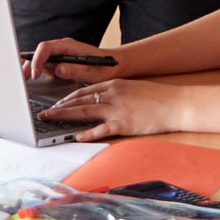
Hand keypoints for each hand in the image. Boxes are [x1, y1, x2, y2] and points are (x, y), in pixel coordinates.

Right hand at [27, 37, 131, 81]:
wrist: (114, 66)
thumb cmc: (105, 67)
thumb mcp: (90, 71)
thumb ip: (73, 69)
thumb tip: (57, 69)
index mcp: (69, 46)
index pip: (46, 48)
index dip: (38, 60)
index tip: (36, 74)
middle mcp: (62, 48)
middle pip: (39, 52)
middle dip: (28, 64)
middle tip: (21, 79)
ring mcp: (60, 55)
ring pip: (39, 58)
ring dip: (30, 68)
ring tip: (22, 80)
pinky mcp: (60, 62)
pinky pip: (44, 64)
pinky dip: (36, 71)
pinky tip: (31, 79)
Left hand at [36, 78, 187, 141]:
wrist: (175, 103)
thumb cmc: (156, 97)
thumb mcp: (132, 88)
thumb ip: (115, 92)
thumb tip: (100, 100)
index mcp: (114, 84)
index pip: (83, 90)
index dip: (67, 98)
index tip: (56, 104)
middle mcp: (112, 94)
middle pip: (79, 99)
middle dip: (59, 107)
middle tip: (44, 113)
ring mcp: (117, 109)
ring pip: (84, 111)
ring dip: (64, 116)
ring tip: (50, 121)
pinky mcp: (124, 123)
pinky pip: (101, 129)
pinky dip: (87, 133)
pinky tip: (76, 136)